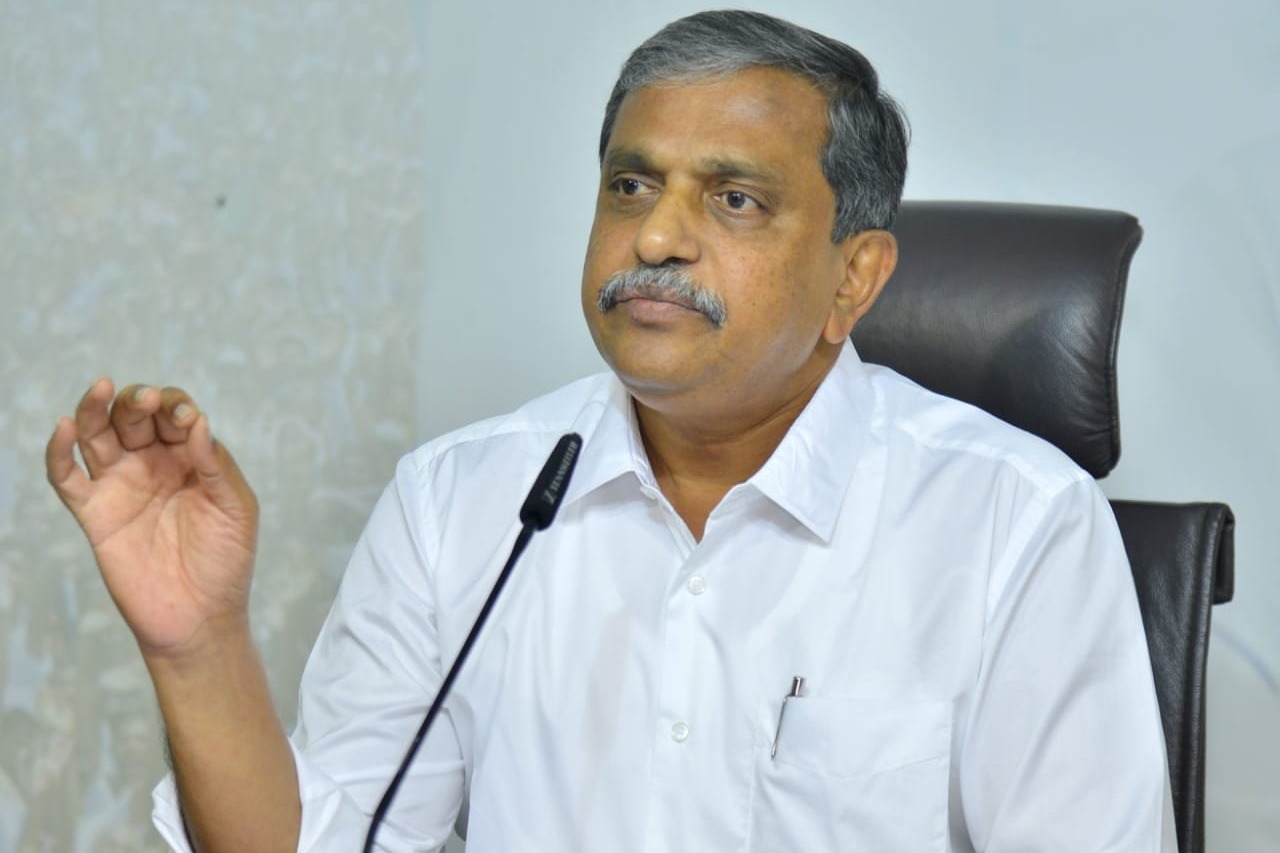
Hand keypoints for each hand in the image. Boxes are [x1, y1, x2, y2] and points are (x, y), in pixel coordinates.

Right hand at [46, 379, 259, 658]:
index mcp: (189, 458)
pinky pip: (67, 477)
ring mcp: (120, 486)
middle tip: (149, 402)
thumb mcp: (235, 508)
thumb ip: (216, 465)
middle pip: (133, 416)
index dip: (176, 406)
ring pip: (96, 434)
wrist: (200, 617)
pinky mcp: (94, 513)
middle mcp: (152, 464)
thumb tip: (197, 422)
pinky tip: (65, 427)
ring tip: (103, 388)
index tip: (185, 417)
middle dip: (139, 401)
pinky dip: (59, 451)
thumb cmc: (226, 561)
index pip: (174, 414)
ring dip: (95, 408)